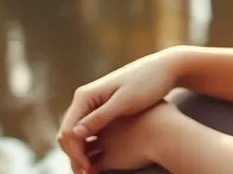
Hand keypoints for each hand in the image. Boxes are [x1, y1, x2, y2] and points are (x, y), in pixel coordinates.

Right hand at [58, 48, 186, 172]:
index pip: (68, 131)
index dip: (75, 154)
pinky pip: (90, 132)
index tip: (90, 171)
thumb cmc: (147, 84)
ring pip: (77, 135)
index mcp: (85, 96)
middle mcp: (85, 99)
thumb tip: (75, 133)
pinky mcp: (104, 109)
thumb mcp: (124, 102)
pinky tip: (101, 162)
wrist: (164, 69)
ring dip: (81, 154)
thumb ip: (100, 117)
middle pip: (69, 135)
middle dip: (75, 157)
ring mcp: (94, 104)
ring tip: (94, 173)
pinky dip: (91, 147)